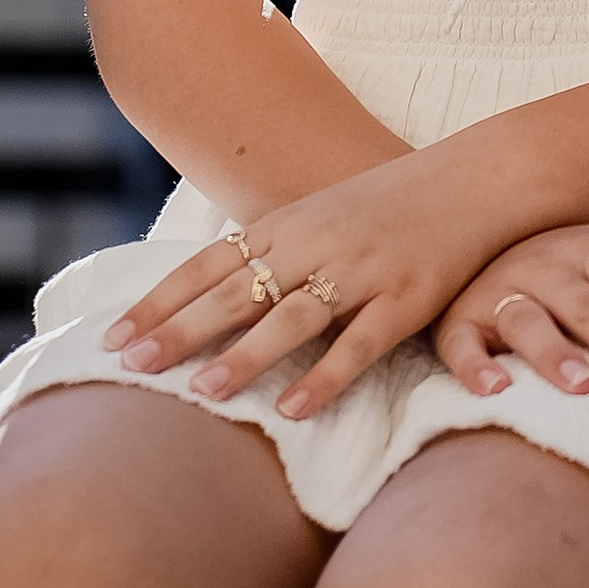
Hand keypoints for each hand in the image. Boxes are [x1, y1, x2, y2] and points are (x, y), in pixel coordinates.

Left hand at [104, 146, 500, 420]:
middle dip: (180, 329)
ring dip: (246, 354)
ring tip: (202, 392)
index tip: (111, 339)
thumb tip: (205, 295)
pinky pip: (361, 343)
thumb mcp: (321, 215)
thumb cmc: (391, 204)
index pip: (207, 264)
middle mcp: (317, 244)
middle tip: (130, 367)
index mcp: (289, 225)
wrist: (476, 178)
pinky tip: (295, 409)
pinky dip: (326, 376)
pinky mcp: (407, 298)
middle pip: (237, 290)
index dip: (158, 302)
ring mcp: (363, 270)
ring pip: (293, 316)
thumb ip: (270, 251)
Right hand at [435, 228, 588, 407]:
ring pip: (528, 320)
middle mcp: (544, 264)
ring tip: (585, 387)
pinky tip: (496, 392)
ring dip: (556, 353)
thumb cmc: (560, 263)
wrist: (470, 243)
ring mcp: (498, 291)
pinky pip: (460, 343)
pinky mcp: (457, 320)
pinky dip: (475, 367)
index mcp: (587, 246)